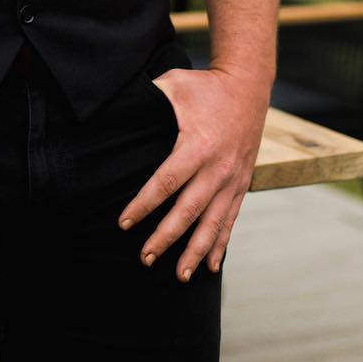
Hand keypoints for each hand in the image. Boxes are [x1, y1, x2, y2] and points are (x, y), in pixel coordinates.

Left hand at [117, 66, 268, 281]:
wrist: (248, 87)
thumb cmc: (205, 86)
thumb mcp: (173, 85)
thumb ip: (148, 99)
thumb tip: (113, 105)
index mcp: (197, 147)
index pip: (164, 184)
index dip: (143, 206)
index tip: (124, 223)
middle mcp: (217, 169)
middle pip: (187, 212)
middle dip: (165, 238)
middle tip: (144, 258)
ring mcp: (232, 180)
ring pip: (212, 224)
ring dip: (194, 251)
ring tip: (178, 276)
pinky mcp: (242, 184)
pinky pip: (230, 220)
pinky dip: (220, 244)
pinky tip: (209, 265)